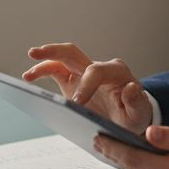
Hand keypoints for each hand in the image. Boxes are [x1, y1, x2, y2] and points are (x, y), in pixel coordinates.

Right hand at [23, 43, 152, 135]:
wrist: (129, 117)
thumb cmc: (134, 114)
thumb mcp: (140, 113)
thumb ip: (137, 102)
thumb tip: (130, 88)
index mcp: (116, 72)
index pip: (96, 71)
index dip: (85, 85)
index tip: (77, 104)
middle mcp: (98, 68)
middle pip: (74, 53)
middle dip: (55, 51)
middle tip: (37, 53)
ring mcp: (83, 72)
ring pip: (61, 58)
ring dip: (44, 59)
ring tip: (27, 73)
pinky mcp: (73, 80)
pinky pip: (56, 70)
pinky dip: (43, 71)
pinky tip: (29, 77)